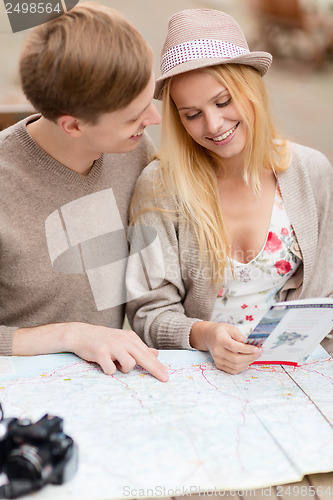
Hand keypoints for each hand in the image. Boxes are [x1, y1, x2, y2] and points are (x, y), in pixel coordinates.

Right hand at [13, 323, 168, 381]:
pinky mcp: (100, 353)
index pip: (147, 354)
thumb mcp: (122, 340)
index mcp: (130, 338)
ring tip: (115, 363)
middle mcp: (123, 340)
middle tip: (164, 379)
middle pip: (143, 358)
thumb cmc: (104, 340)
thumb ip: (138, 348)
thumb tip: (155, 353)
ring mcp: (112, 346)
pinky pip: (111, 370)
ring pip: (128, 365)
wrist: (81, 334)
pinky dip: (109, 371)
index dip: (157, 366)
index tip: (166, 376)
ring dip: (123, 369)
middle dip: (155, 369)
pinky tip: (104, 364)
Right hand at [190, 321, 261, 373]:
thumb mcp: (231, 328)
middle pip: (236, 359)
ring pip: (236, 366)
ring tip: (255, 356)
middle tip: (259, 352)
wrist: (208, 336)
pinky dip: (242, 367)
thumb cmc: (221, 331)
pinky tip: (247, 361)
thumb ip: (241, 336)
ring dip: (248, 362)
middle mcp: (217, 351)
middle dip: (250, 357)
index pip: (234, 347)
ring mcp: (217, 359)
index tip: (257, 348)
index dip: (247, 349)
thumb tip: (251, 345)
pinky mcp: (219, 365)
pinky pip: (233, 370)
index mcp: (220, 340)